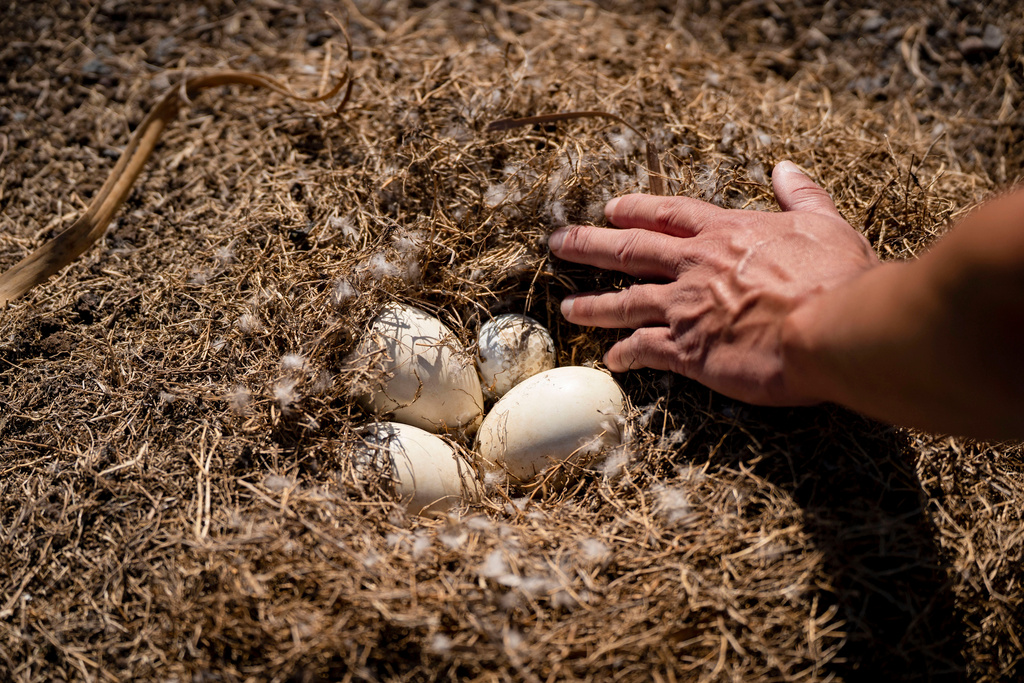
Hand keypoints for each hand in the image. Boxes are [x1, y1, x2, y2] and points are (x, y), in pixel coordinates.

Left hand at [548, 161, 879, 405]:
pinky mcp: (687, 350)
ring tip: (567, 308)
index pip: (669, 214)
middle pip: (629, 250)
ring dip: (594, 305)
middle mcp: (695, 266)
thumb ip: (802, 196)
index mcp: (725, 233)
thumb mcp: (825, 224)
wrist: (831, 328)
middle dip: (589, 245)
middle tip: (558, 243)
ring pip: (625, 302)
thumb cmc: (836, 277)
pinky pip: (644, 350)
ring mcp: (685, 308)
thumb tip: (785, 169)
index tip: (611, 208)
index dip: (637, 209)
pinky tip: (611, 360)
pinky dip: (625, 354)